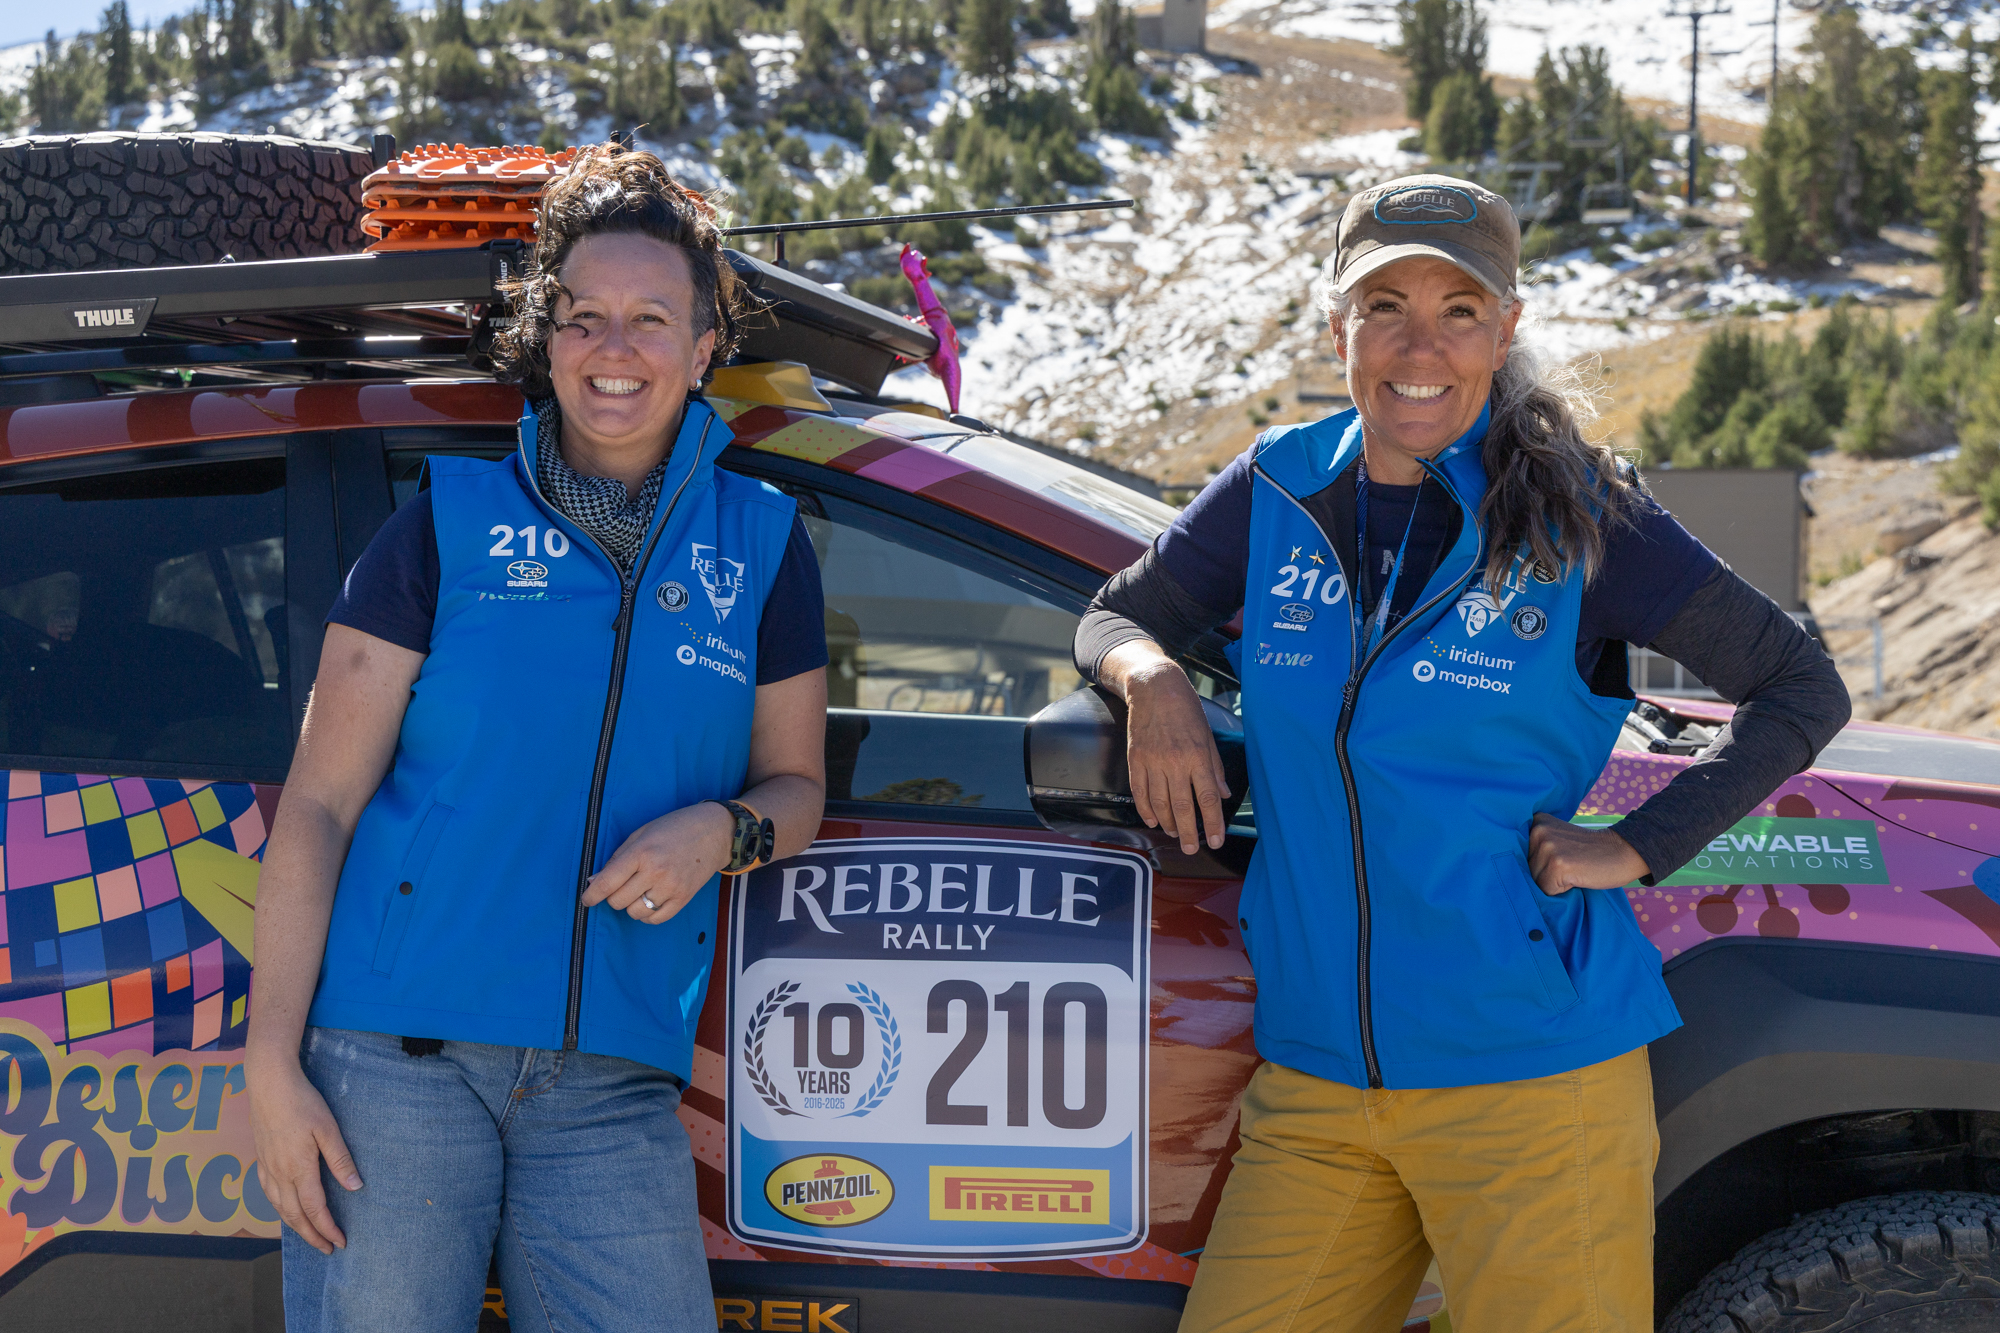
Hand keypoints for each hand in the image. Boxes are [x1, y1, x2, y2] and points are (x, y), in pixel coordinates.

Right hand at [247, 1055, 360, 1254]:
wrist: (269, 1083)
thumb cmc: (303, 1102)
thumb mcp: (328, 1129)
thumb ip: (340, 1160)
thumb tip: (354, 1188)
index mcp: (299, 1169)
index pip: (314, 1210)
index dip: (327, 1229)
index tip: (340, 1242)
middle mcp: (279, 1174)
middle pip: (294, 1216)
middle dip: (312, 1236)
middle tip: (327, 1249)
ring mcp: (267, 1167)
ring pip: (278, 1208)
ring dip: (294, 1226)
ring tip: (309, 1235)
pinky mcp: (260, 1158)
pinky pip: (268, 1193)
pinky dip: (278, 1209)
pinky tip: (284, 1208)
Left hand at [582, 800, 732, 923]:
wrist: (714, 831)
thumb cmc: (674, 828)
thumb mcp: (642, 833)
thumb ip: (618, 858)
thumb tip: (595, 881)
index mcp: (642, 852)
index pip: (608, 882)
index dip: (592, 895)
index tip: (586, 899)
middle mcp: (656, 872)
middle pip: (618, 901)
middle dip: (612, 897)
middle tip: (619, 887)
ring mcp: (671, 887)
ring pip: (635, 913)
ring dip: (630, 906)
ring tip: (637, 892)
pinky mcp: (684, 898)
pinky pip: (656, 918)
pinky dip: (647, 915)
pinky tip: (648, 902)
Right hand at [1126, 662, 1230, 854]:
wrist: (1154, 688)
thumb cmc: (1185, 710)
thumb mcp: (1208, 736)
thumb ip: (1215, 768)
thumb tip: (1223, 794)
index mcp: (1197, 756)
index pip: (1207, 797)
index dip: (1212, 823)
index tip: (1216, 840)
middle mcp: (1175, 762)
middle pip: (1183, 807)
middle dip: (1188, 833)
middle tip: (1190, 849)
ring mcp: (1153, 762)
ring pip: (1160, 803)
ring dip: (1168, 824)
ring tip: (1174, 834)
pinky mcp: (1135, 759)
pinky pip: (1139, 792)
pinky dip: (1145, 810)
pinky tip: (1153, 820)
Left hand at [1529, 812, 1649, 894]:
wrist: (1622, 851)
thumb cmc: (1589, 851)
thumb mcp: (1558, 838)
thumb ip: (1537, 846)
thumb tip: (1510, 872)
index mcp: (1536, 822)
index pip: (1520, 857)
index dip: (1539, 864)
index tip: (1558, 858)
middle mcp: (1538, 831)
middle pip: (1526, 869)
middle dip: (1546, 874)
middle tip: (1570, 864)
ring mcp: (1548, 847)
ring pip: (1536, 881)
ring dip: (1554, 882)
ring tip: (1573, 869)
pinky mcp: (1558, 865)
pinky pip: (1548, 890)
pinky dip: (1562, 890)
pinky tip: (1577, 876)